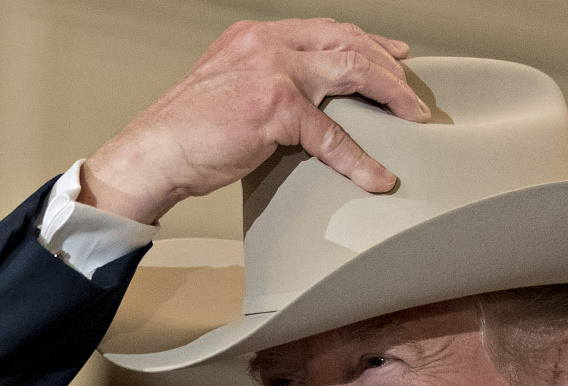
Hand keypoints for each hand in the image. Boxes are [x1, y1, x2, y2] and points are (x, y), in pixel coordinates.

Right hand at [79, 18, 428, 224]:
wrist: (155, 151)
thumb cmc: (187, 131)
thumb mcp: (228, 87)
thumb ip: (265, 82)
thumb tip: (304, 104)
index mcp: (256, 36)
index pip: (326, 28)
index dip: (367, 41)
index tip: (394, 56)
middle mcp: (267, 43)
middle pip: (348, 42)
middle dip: (388, 66)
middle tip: (411, 93)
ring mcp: (274, 72)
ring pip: (352, 72)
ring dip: (390, 94)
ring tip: (412, 117)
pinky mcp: (276, 109)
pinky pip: (331, 137)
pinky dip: (360, 160)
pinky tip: (376, 175)